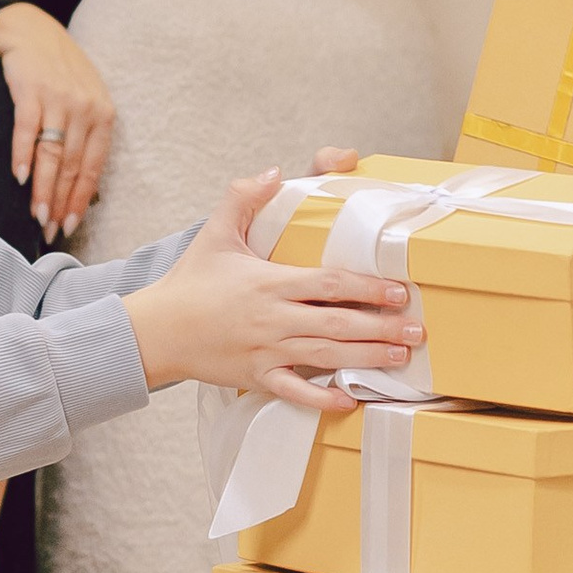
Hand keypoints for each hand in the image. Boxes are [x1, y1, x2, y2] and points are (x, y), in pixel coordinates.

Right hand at [0, 4, 116, 241]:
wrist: (27, 28)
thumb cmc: (55, 69)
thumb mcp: (81, 99)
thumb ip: (83, 135)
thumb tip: (77, 185)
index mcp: (103, 114)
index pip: (93, 167)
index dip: (80, 200)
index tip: (68, 227)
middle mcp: (86, 107)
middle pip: (73, 166)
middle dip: (60, 202)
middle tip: (48, 231)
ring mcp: (59, 97)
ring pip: (53, 153)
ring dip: (43, 189)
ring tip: (35, 215)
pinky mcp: (32, 87)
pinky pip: (28, 129)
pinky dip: (23, 155)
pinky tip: (19, 178)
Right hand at [124, 171, 424, 400]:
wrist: (155, 330)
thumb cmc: (190, 282)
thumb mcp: (215, 233)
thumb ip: (243, 197)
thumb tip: (272, 171)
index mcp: (270, 283)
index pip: (329, 283)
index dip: (367, 287)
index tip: (399, 290)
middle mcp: (273, 319)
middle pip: (337, 324)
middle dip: (381, 328)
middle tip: (417, 330)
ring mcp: (266, 351)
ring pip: (325, 357)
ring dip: (366, 358)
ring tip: (400, 357)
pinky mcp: (256, 376)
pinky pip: (294, 392)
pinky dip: (321, 399)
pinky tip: (349, 400)